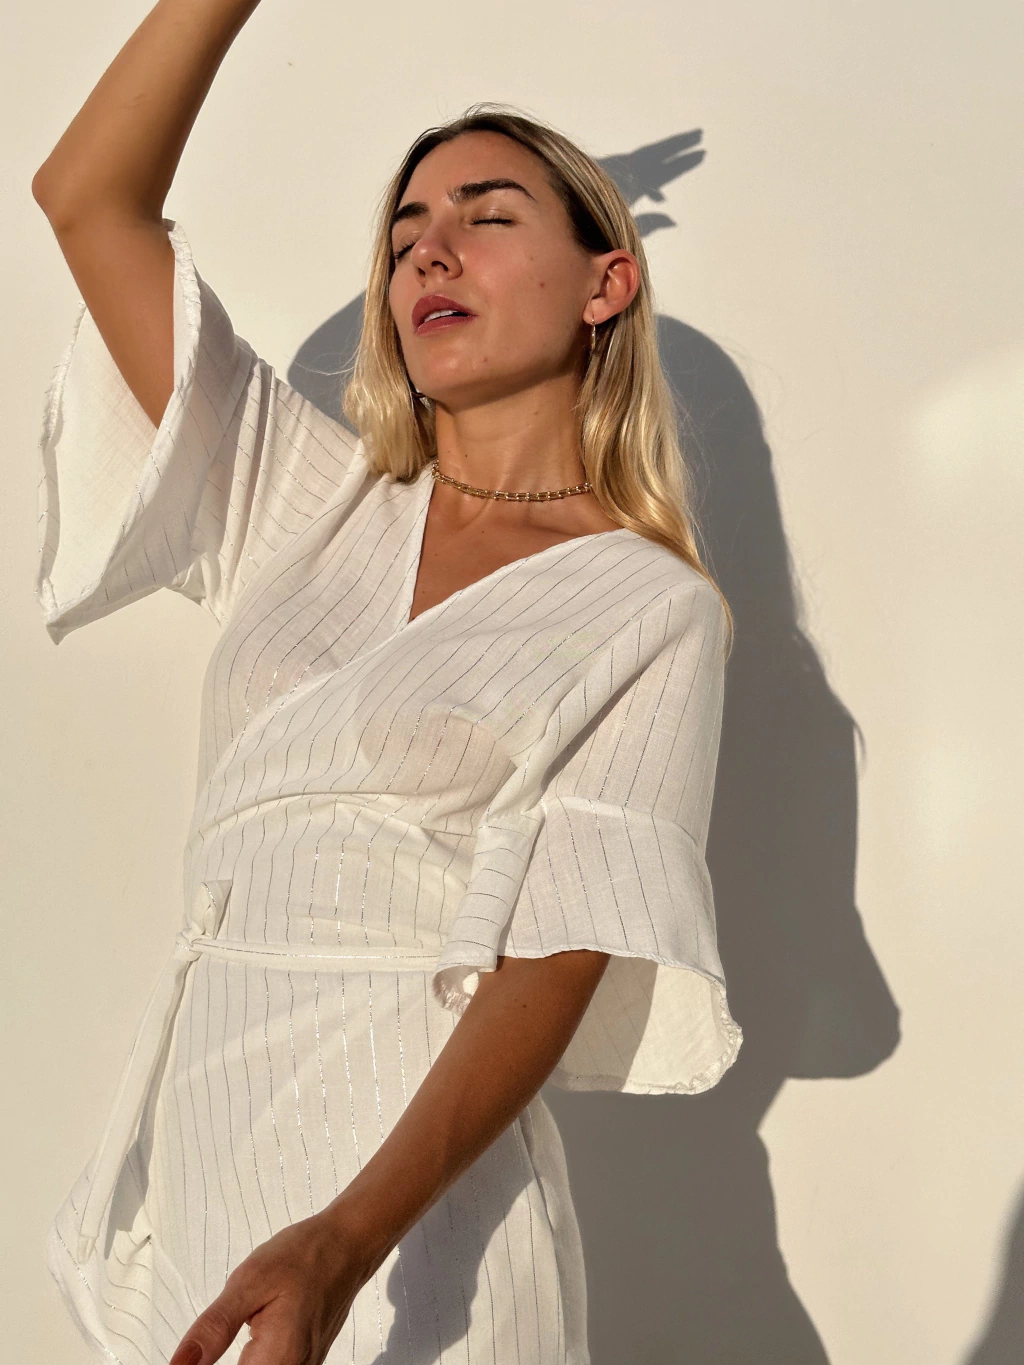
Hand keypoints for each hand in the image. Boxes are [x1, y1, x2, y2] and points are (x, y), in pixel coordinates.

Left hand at [167, 1208, 371, 1364]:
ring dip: (241, 1360)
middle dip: (222, 1361)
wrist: (348, 1244)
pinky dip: (254, 1360)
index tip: (201, 1349)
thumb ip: (213, 1329)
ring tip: (233, 1331)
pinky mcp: (305, 1363)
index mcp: (277, 1361)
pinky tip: (250, 1338)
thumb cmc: (302, 1256)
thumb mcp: (248, 1282)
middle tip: (221, 1333)